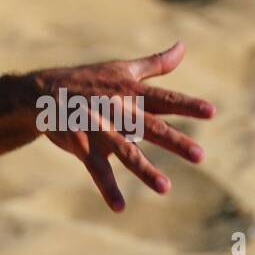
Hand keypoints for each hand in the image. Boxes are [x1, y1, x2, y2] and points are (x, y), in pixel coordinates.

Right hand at [21, 42, 214, 210]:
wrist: (43, 92)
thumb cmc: (88, 80)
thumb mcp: (123, 69)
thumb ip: (156, 64)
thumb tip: (183, 47)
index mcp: (131, 93)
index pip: (164, 99)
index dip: (187, 105)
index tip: (211, 112)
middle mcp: (118, 111)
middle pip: (151, 127)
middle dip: (175, 141)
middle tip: (200, 155)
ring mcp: (99, 130)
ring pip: (125, 151)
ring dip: (145, 170)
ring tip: (165, 188)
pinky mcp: (81, 145)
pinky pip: (96, 170)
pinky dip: (108, 188)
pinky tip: (119, 207)